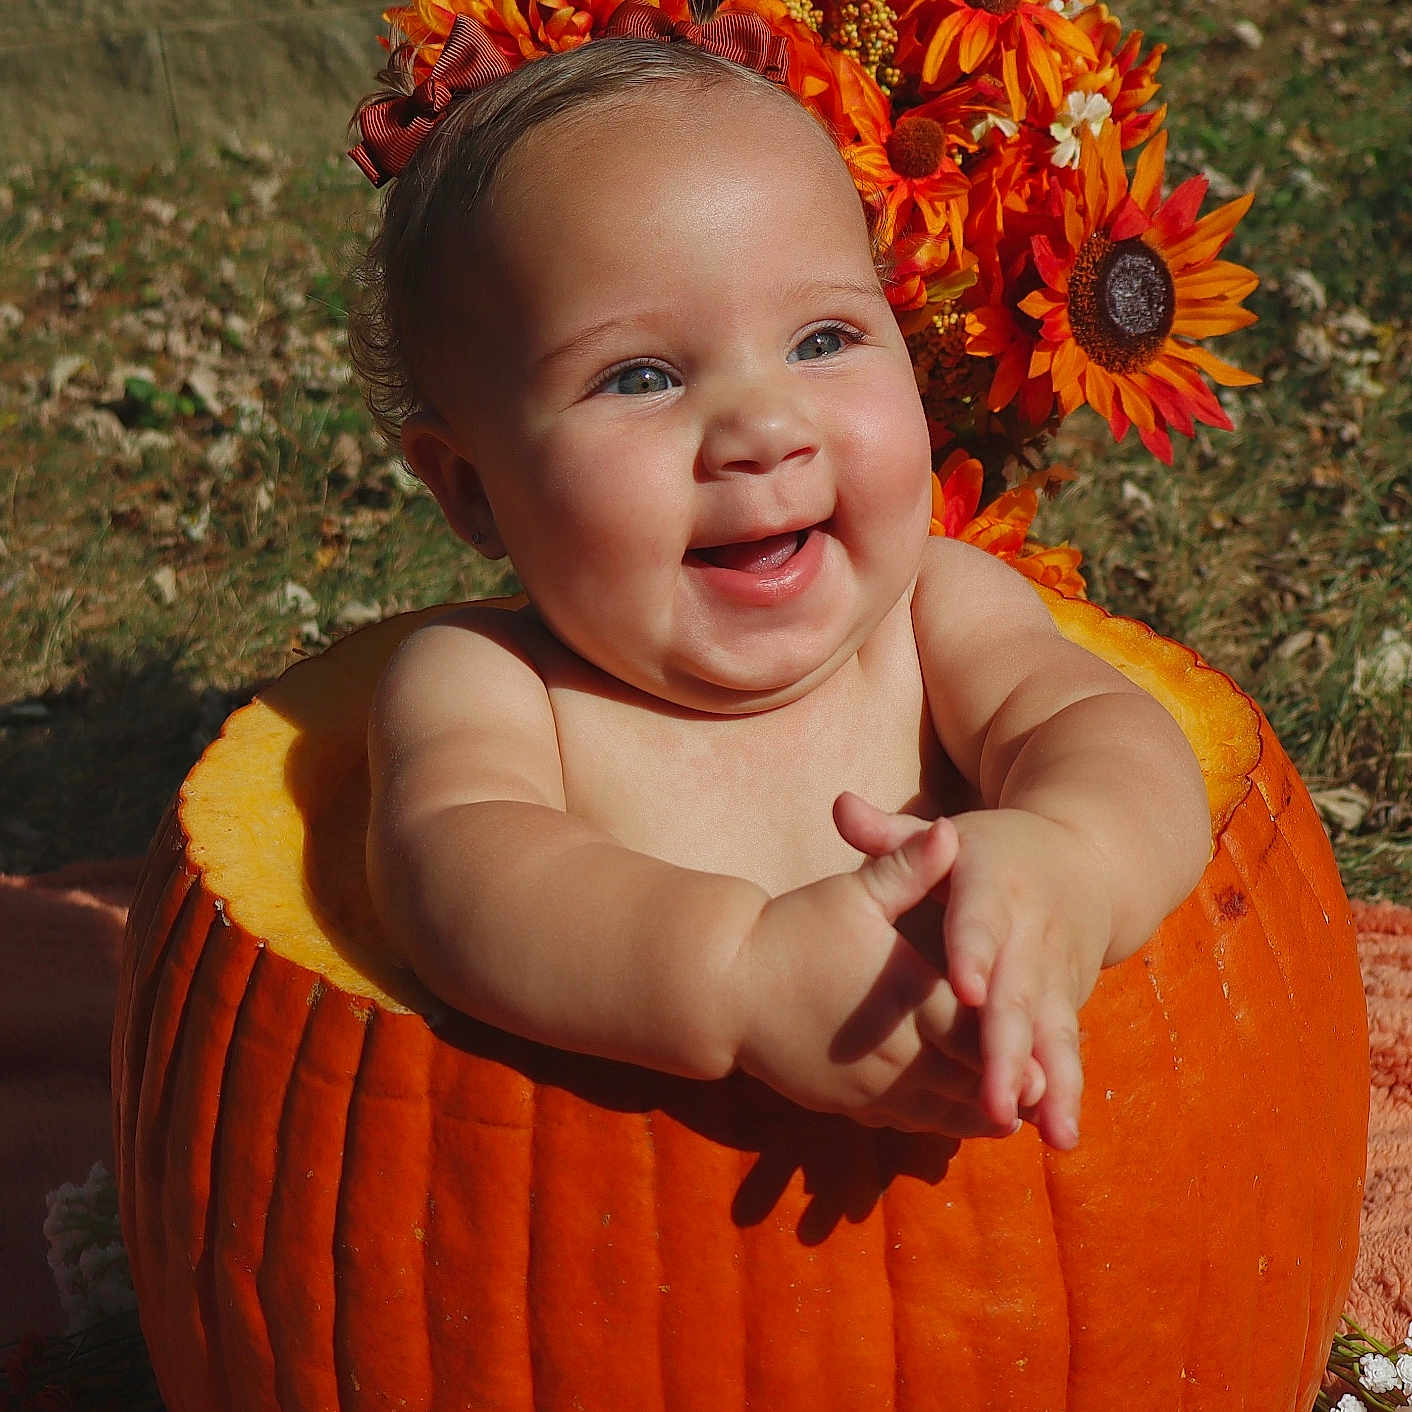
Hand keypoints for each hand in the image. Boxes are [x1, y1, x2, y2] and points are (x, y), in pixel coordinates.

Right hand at [730, 813, 1017, 1138]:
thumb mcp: (852, 894)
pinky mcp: (847, 1103)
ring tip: (1015, 1112)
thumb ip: (907, 867)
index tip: (1049, 1060)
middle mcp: (893, 1052)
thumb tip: (951, 830)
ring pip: (939, 1112)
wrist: (722, 987)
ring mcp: (868, 1086)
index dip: (1013, 1047)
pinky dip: (938, 1120)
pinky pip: (905, 1122)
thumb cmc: (791, 932)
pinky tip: (956, 1114)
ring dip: (977, 1113)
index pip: (973, 1031)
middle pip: (966, 1082)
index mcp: (903, 999)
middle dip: (1006, 1090)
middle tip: (1045, 1095)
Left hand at [834, 793, 1098, 1149]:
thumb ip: (894, 837)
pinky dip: (1064, 1088)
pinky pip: (1066, 1047)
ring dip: (1051, 1084)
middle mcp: (1031, 933)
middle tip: (997, 1101)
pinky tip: (1058, 1134)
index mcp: (992, 887)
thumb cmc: (995, 852)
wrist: (1088, 858)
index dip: (973, 951)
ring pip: (1052, 1032)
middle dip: (1009, 1050)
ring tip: (1049, 1135)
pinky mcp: (1069, 1000)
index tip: (963, 987)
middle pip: (1019, 994)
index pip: (979, 920)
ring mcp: (1056, 972)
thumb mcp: (952, 836)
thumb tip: (839, 805)